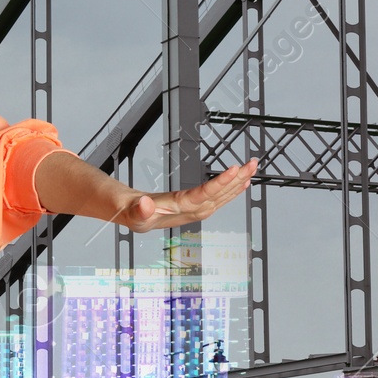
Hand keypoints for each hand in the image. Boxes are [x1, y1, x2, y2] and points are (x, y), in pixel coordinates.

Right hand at [119, 158, 257, 231]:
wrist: (124, 212)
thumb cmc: (126, 211)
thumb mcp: (127, 209)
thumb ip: (137, 209)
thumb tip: (147, 204)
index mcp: (174, 210)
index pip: (201, 197)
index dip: (218, 184)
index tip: (233, 170)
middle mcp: (187, 212)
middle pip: (217, 197)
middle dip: (237, 180)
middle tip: (252, 164)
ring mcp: (192, 210)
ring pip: (220, 198)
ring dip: (238, 183)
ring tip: (252, 169)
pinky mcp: (193, 206)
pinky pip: (216, 198)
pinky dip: (230, 189)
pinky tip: (240, 182)